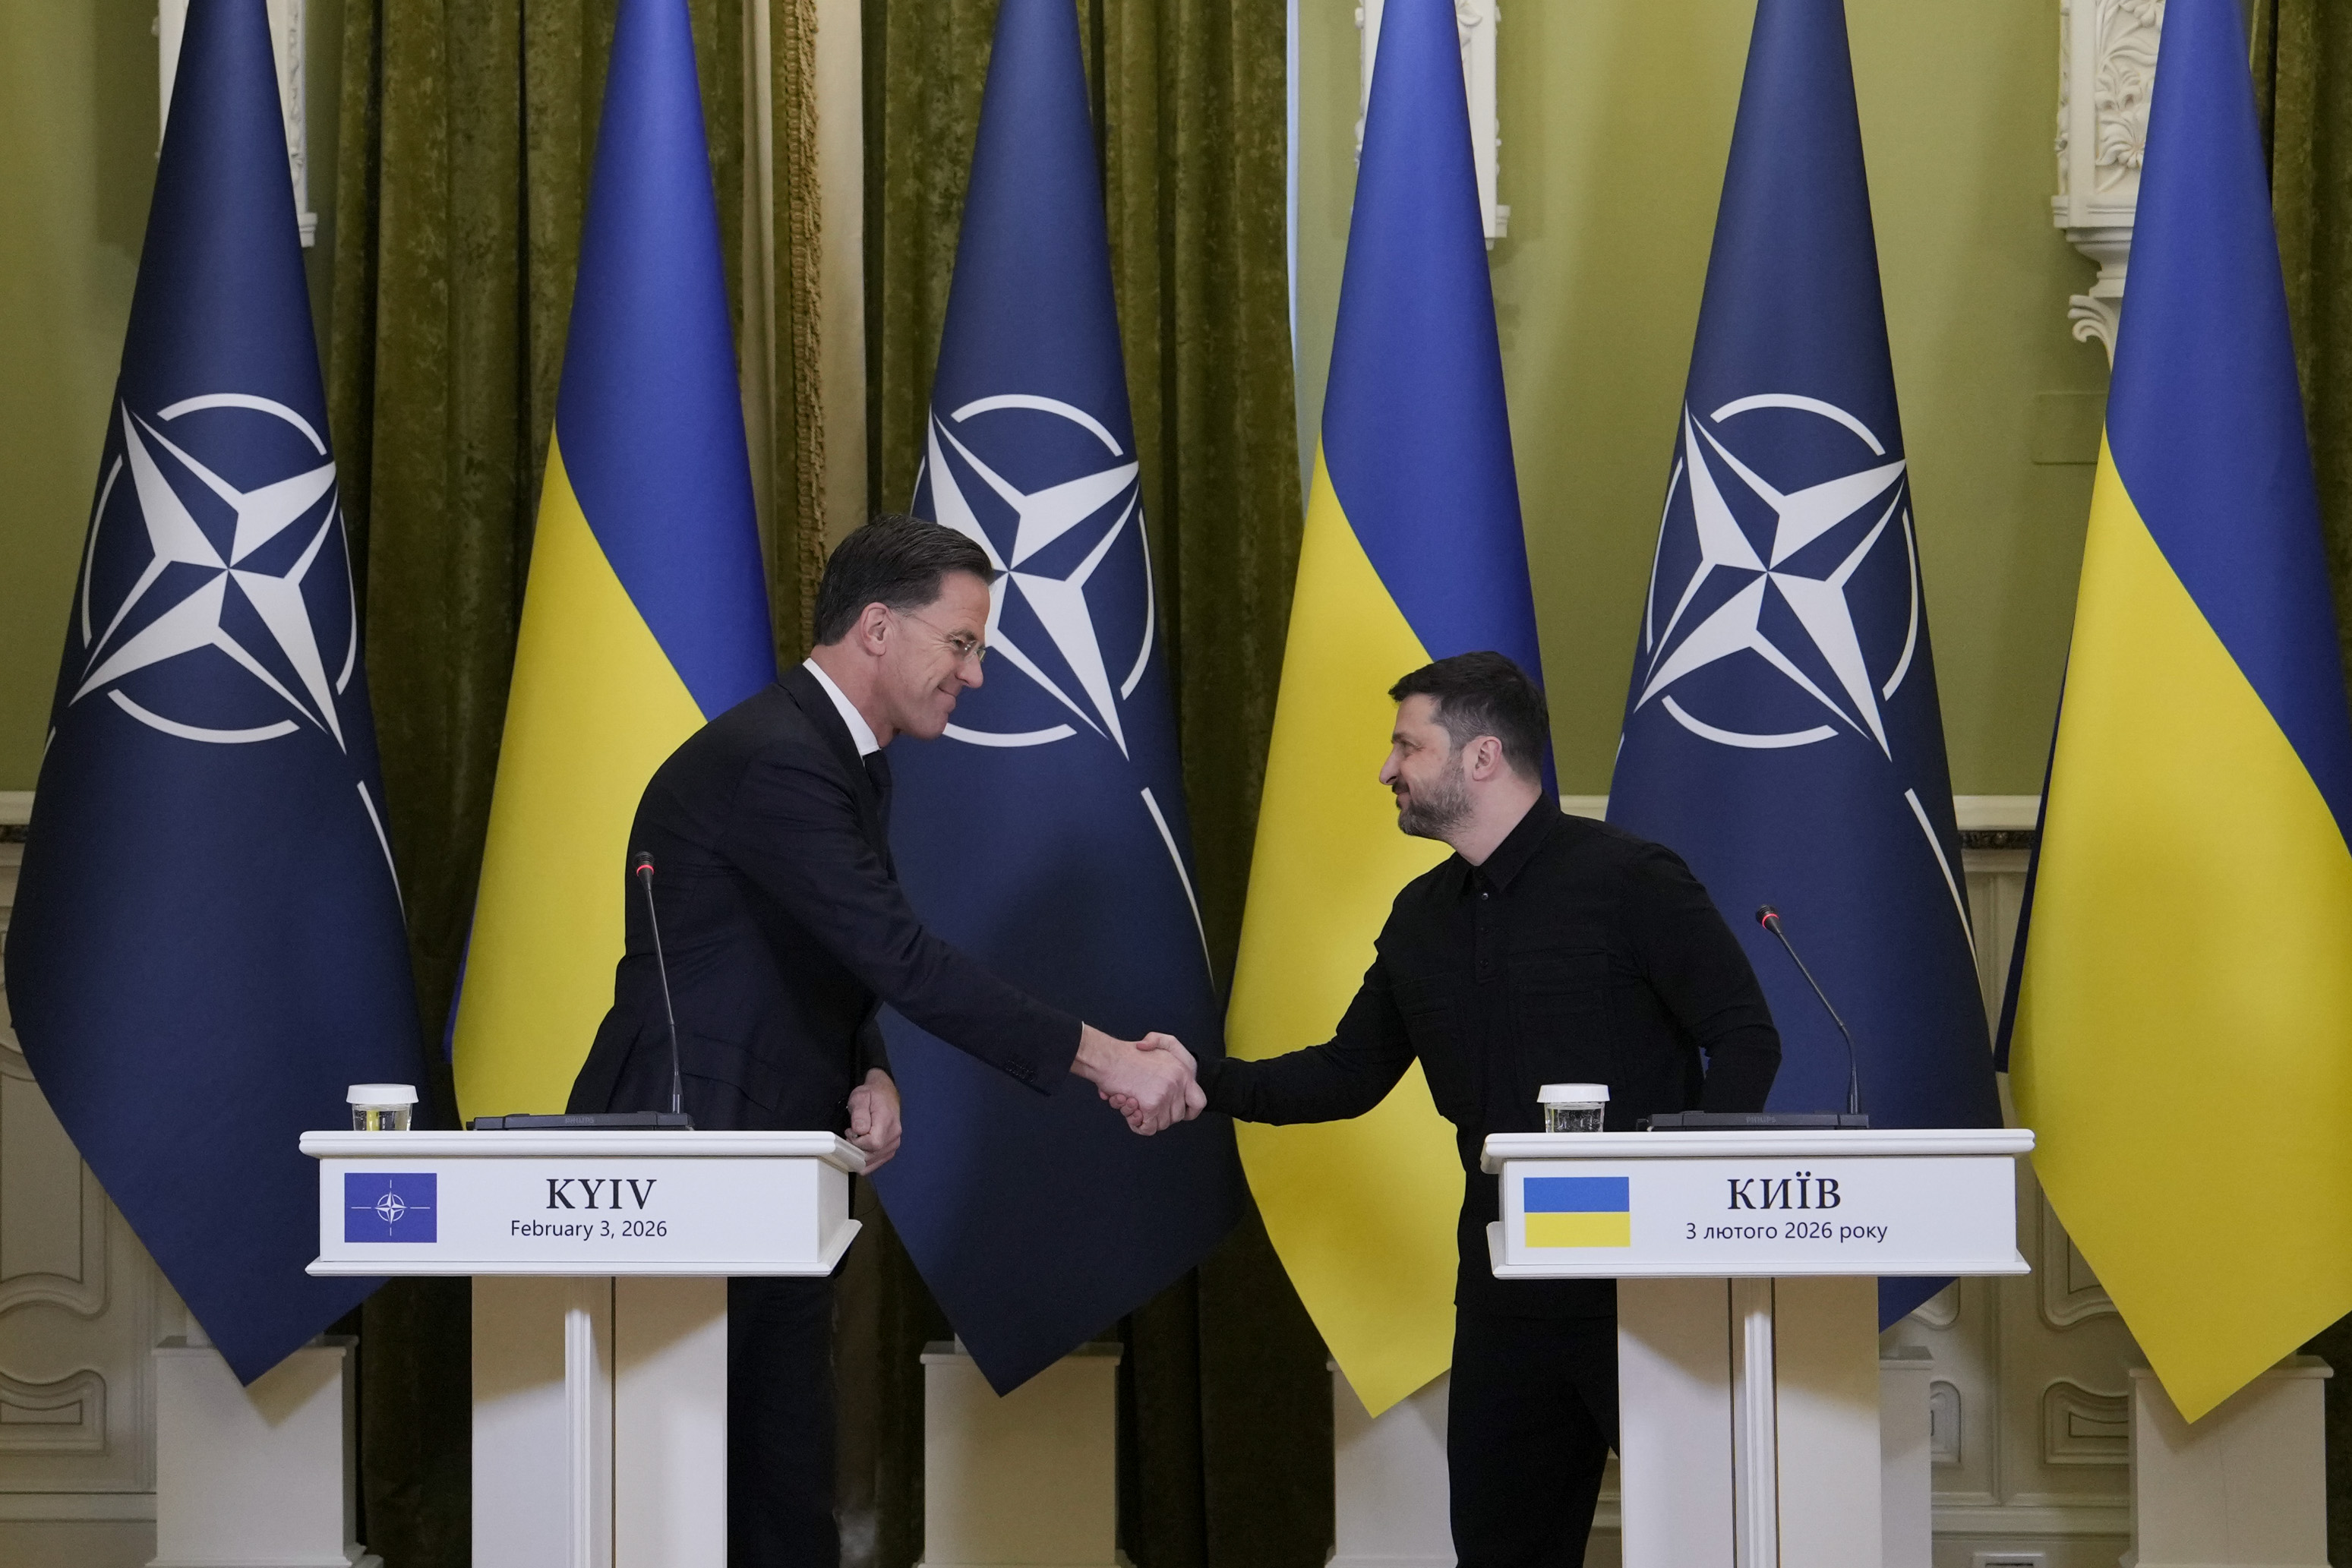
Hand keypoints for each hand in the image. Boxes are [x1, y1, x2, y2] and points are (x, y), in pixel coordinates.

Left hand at [847, 1068, 901, 1171]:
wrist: (885, 1094)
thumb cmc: (871, 1095)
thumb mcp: (860, 1097)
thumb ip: (859, 1114)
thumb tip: (859, 1131)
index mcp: (887, 1121)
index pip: (873, 1143)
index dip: (857, 1142)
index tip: (851, 1132)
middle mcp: (894, 1135)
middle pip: (872, 1155)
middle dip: (856, 1149)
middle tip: (851, 1135)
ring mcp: (894, 1143)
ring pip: (873, 1161)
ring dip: (860, 1154)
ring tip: (856, 1139)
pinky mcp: (891, 1149)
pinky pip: (877, 1162)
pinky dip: (866, 1159)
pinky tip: (861, 1148)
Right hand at [1072, 1024, 1200, 1133]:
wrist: (1108, 1057)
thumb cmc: (1127, 1053)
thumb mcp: (1159, 1042)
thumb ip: (1172, 1051)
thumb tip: (1174, 1080)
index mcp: (1183, 1071)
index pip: (1198, 1102)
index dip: (1189, 1111)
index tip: (1174, 1109)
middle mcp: (1177, 1084)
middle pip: (1176, 1116)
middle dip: (1159, 1114)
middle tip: (1141, 1103)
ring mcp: (1165, 1095)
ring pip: (1161, 1124)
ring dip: (1145, 1118)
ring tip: (1129, 1101)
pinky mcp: (1150, 1105)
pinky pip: (1148, 1128)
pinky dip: (1137, 1125)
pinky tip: (1128, 1109)